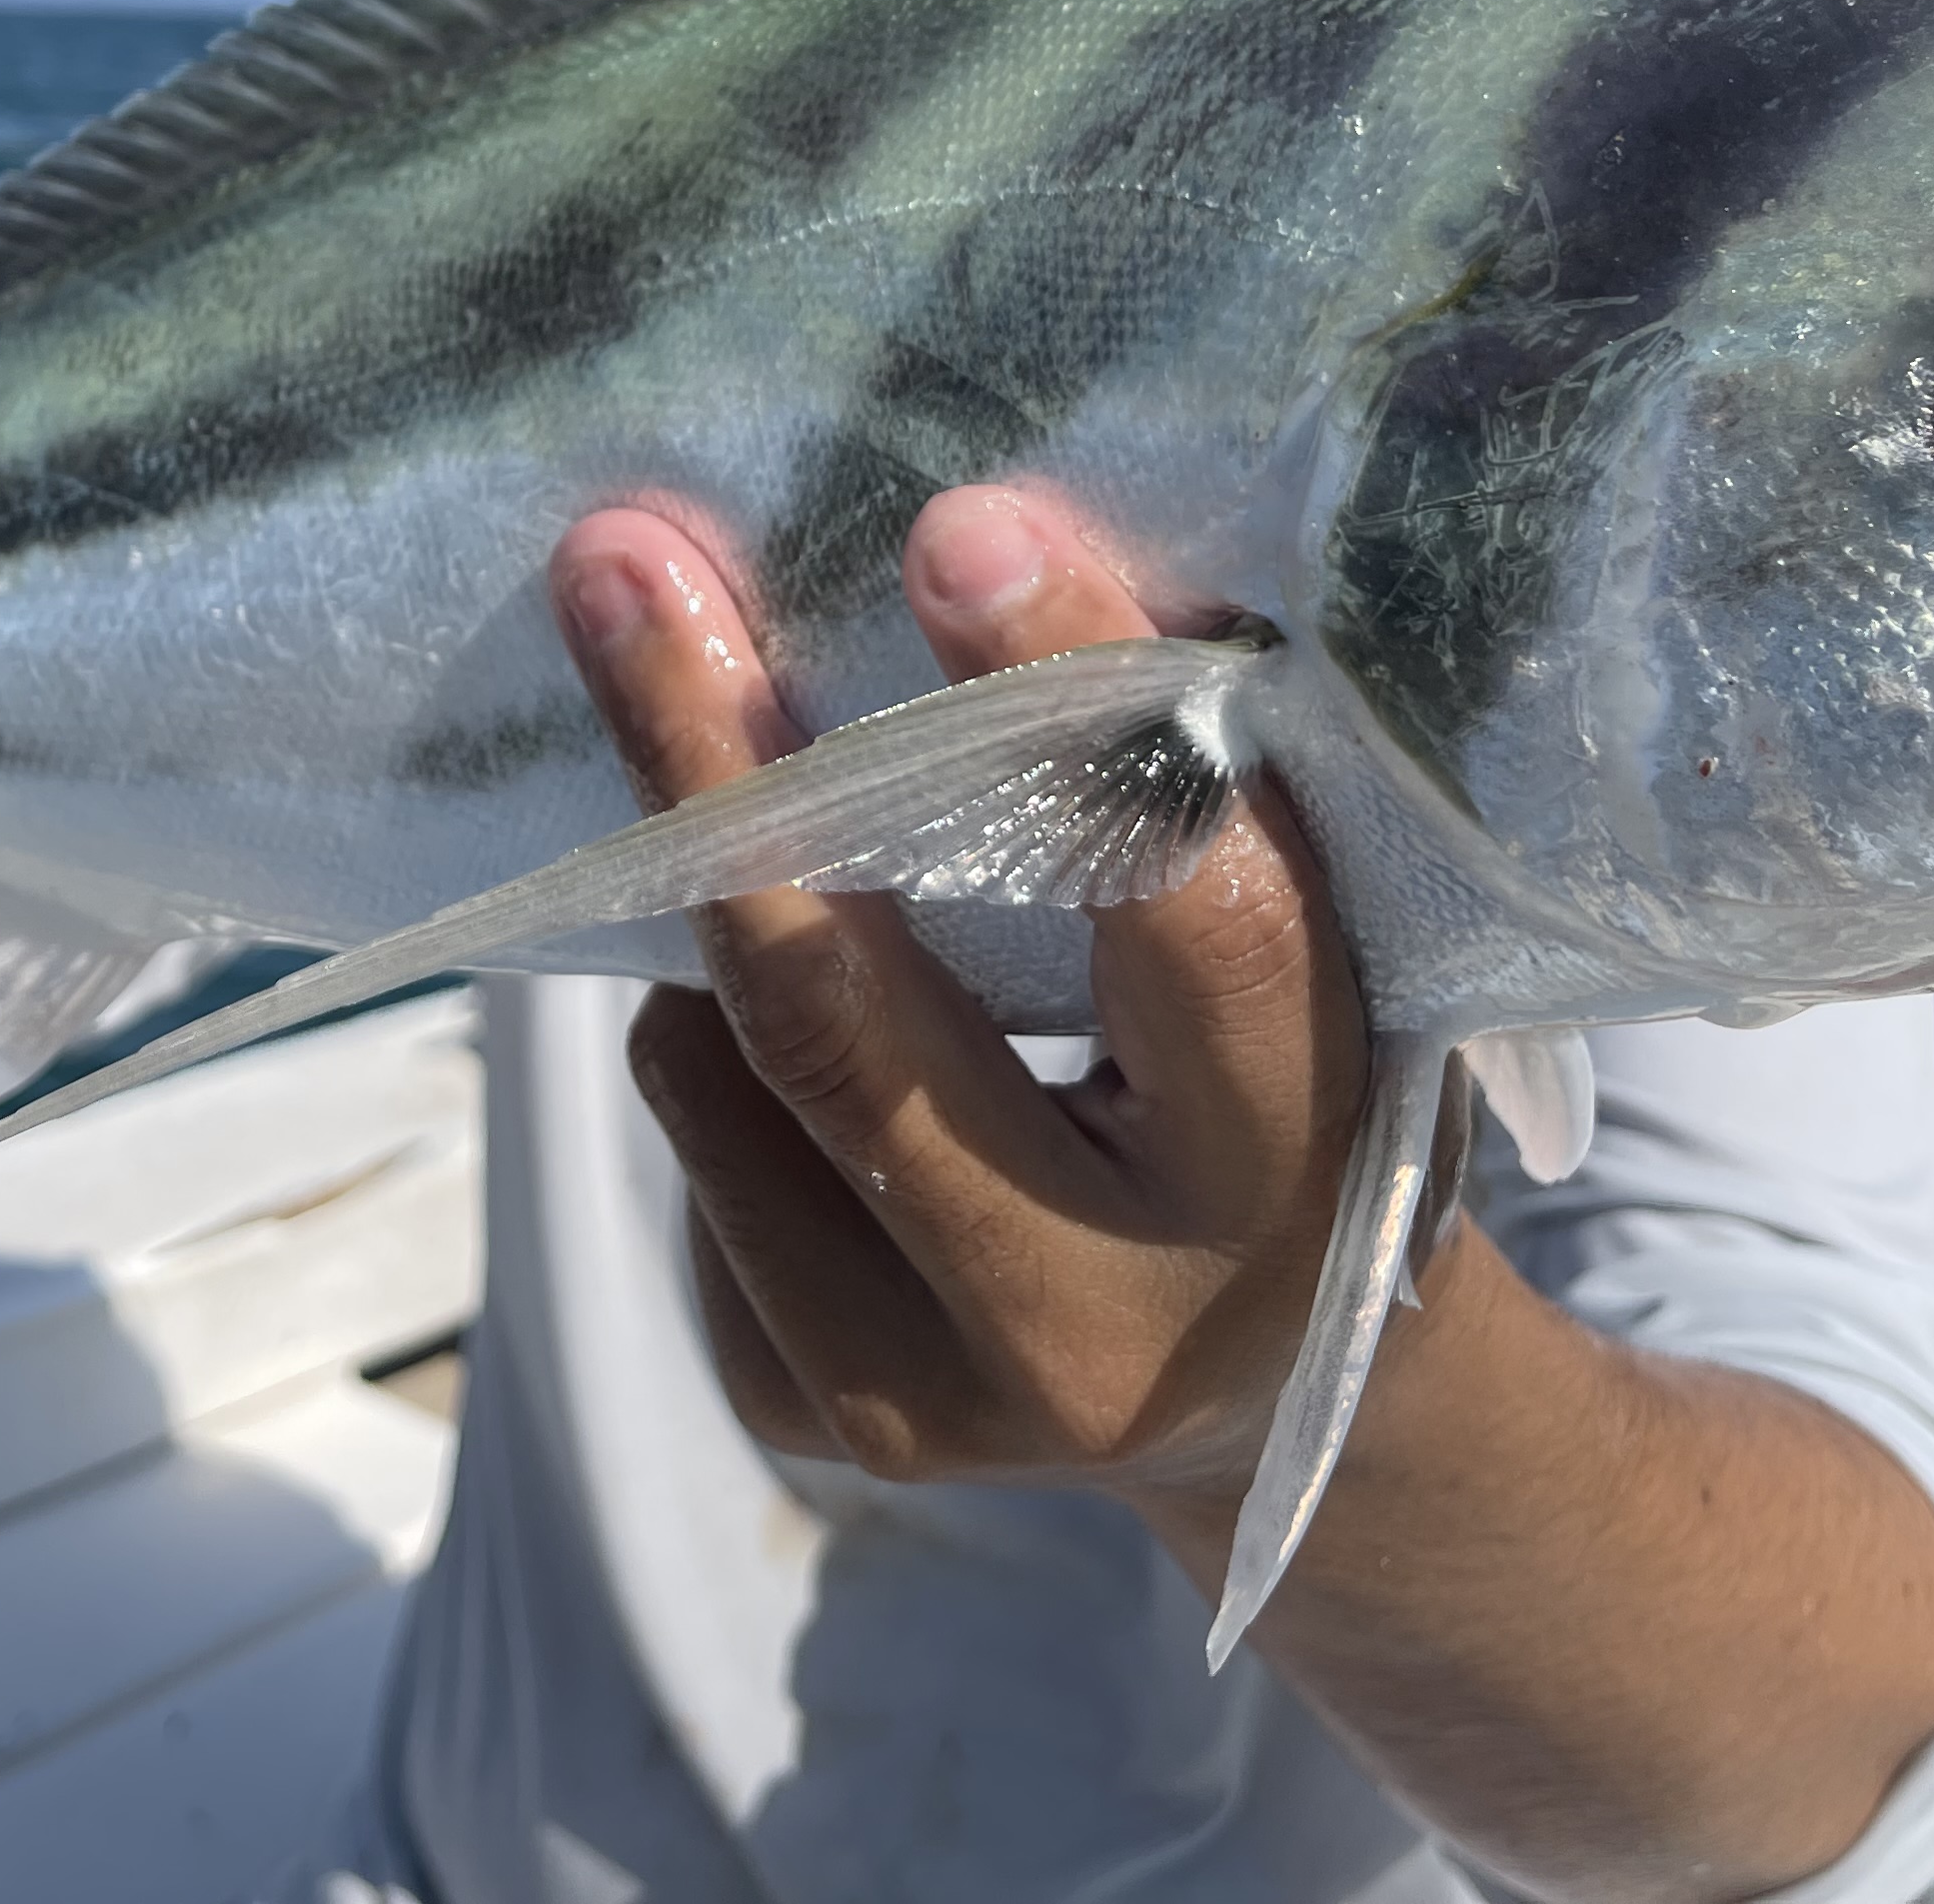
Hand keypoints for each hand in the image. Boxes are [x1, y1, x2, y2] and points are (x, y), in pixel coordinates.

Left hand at [550, 483, 1386, 1508]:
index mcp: (1289, 1181)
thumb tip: (989, 551)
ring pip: (717, 1063)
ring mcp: (928, 1400)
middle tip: (622, 561)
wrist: (1255, 1391)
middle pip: (845, 1027)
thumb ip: (1186, 797)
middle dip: (715, 763)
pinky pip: (691, 1131)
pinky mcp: (802, 1407)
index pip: (1186, 924)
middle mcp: (1098, 1325)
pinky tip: (838, 1026)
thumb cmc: (1285, 1087)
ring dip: (732, 900)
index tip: (961, 527)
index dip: (1068, 717)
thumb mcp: (1310, 959)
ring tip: (796, 827)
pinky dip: (726, 1027)